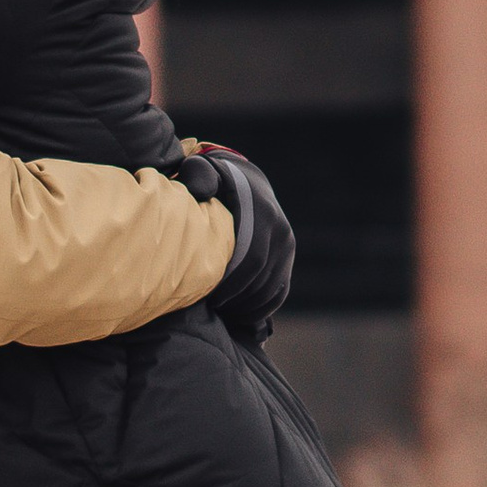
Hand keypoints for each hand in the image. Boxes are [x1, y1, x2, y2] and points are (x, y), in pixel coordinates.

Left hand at [192, 144, 294, 342]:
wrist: (246, 182)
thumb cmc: (215, 181)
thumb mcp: (203, 171)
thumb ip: (198, 176)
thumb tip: (199, 190)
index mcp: (263, 213)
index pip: (251, 260)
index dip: (230, 284)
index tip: (207, 296)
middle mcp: (281, 231)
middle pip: (261, 279)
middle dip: (235, 299)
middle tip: (211, 309)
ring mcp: (288, 247)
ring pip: (271, 290)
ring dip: (246, 307)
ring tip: (222, 312)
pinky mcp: (288, 259)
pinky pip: (279, 293)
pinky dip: (260, 309)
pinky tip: (238, 315)